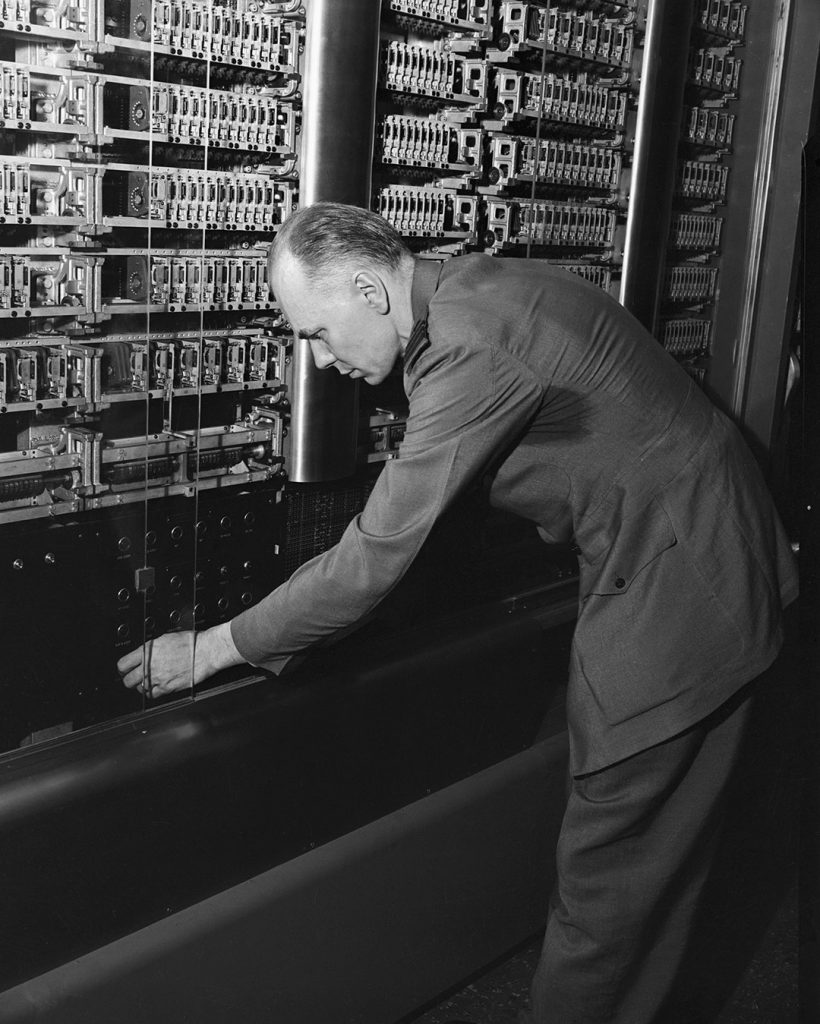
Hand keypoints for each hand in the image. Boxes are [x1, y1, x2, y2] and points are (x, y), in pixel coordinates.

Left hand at [117, 622, 244, 697]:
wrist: (206, 651)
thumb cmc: (191, 642)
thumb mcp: (166, 638)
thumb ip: (151, 648)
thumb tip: (144, 653)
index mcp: (148, 651)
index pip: (123, 664)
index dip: (122, 668)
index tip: (124, 670)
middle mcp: (150, 665)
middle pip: (128, 680)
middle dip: (130, 679)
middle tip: (133, 678)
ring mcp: (158, 678)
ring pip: (139, 688)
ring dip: (142, 686)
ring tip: (148, 681)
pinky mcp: (167, 688)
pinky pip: (152, 695)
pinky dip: (152, 692)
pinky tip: (156, 687)